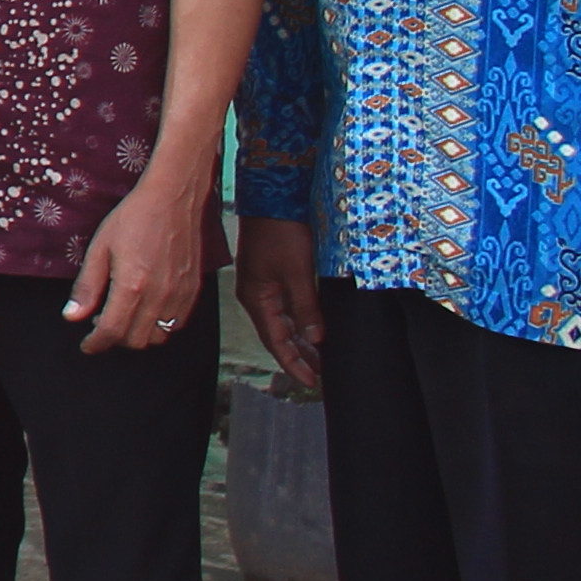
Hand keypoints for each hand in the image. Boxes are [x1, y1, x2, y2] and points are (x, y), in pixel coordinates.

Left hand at [65, 177, 215, 355]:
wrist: (173, 200)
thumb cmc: (134, 219)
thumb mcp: (100, 248)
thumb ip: (87, 287)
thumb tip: (72, 317)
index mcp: (132, 286)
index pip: (112, 331)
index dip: (96, 343)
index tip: (87, 345)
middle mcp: (159, 297)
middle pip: (135, 340)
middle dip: (114, 339)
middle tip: (101, 323)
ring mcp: (180, 296)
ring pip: (158, 337)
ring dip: (137, 335)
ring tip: (123, 316)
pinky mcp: (193, 291)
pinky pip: (177, 324)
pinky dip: (159, 326)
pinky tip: (146, 308)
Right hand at [235, 217, 324, 392]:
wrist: (273, 197)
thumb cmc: (281, 232)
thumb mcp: (297, 272)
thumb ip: (306, 307)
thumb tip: (316, 339)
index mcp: (257, 299)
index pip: (276, 341)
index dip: (294, 364)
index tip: (313, 383)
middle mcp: (257, 297)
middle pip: (279, 336)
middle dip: (299, 357)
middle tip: (323, 376)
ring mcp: (264, 286)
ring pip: (284, 324)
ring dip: (301, 342)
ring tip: (322, 360)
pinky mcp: (272, 276)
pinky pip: (286, 309)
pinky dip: (300, 324)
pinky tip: (313, 331)